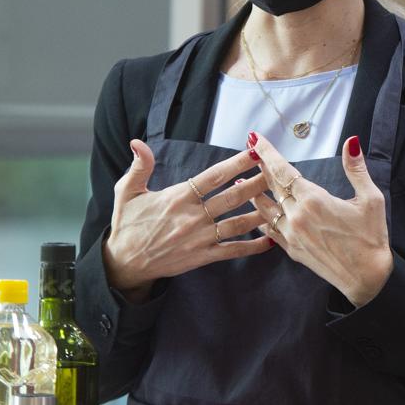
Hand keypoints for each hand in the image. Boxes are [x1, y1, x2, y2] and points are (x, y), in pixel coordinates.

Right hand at [103, 140, 274, 300]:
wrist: (123, 263)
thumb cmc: (127, 224)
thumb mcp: (127, 192)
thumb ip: (139, 167)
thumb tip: (138, 142)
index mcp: (178, 198)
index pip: (213, 177)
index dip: (236, 164)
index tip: (254, 152)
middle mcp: (192, 217)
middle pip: (232, 197)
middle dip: (257, 183)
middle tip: (277, 173)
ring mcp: (199, 239)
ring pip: (237, 224)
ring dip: (260, 212)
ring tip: (281, 202)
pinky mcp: (202, 257)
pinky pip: (232, 251)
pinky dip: (252, 246)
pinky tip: (270, 240)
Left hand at [246, 131, 392, 307]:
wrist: (366, 278)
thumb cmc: (371, 238)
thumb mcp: (371, 199)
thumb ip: (356, 170)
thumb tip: (351, 143)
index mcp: (314, 200)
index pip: (283, 171)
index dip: (268, 153)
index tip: (255, 138)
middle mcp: (297, 216)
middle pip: (271, 186)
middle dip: (260, 166)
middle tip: (250, 150)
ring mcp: (291, 235)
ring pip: (264, 208)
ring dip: (253, 192)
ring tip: (242, 179)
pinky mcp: (292, 250)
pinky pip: (268, 230)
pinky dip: (260, 218)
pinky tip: (256, 212)